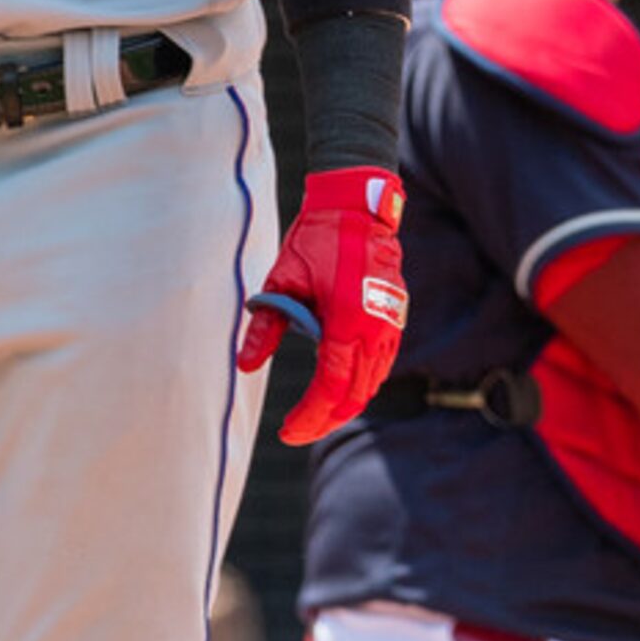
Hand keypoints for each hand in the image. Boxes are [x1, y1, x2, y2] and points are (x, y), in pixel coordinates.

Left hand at [239, 166, 407, 444]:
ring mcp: (389, 326)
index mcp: (347, 322)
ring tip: (313, 416)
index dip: (309, 416)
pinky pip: (381, 366)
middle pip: (354, 396)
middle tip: (296, 432)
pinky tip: (338, 389)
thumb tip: (245, 365)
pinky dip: (360, 384)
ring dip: (344, 405)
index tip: (288, 431)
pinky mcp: (394, 319)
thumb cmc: (316, 240)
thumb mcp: (281, 281)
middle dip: (325, 420)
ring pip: (371, 384)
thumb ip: (265, 327)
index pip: (330, 388)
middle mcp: (375, 330)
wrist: (357, 208)